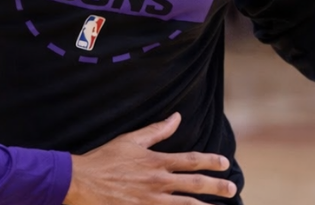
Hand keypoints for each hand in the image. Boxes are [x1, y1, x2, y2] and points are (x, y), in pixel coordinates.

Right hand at [65, 112, 235, 204]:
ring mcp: (151, 202)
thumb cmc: (104, 159)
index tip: (225, 164)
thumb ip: (156, 131)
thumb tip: (176, 117)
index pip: (191, 161)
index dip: (211, 161)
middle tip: (233, 189)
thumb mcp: (130, 140)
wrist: (81, 182)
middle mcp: (158, 183)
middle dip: (217, 187)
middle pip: (195, 185)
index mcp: (156, 162)